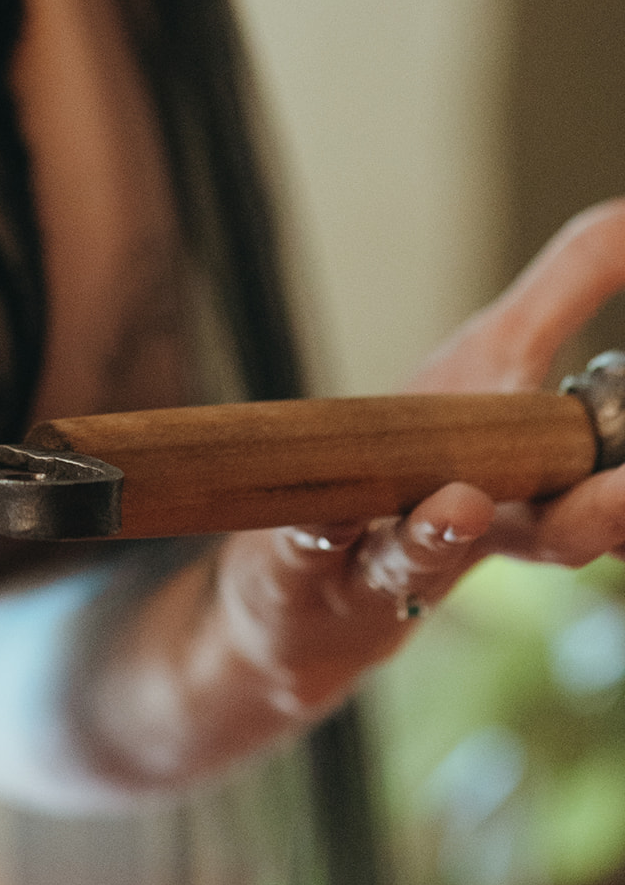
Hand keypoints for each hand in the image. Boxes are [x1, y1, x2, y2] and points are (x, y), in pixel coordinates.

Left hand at [203, 199, 624, 740]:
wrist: (293, 598)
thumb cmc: (409, 469)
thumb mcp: (492, 360)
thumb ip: (569, 286)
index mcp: (529, 498)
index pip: (600, 499)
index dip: (620, 501)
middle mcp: (467, 539)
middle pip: (540, 539)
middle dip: (584, 520)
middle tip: (621, 498)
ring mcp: (379, 559)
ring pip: (420, 556)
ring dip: (440, 534)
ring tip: (460, 505)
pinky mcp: (296, 568)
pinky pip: (309, 549)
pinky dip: (317, 535)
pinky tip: (317, 522)